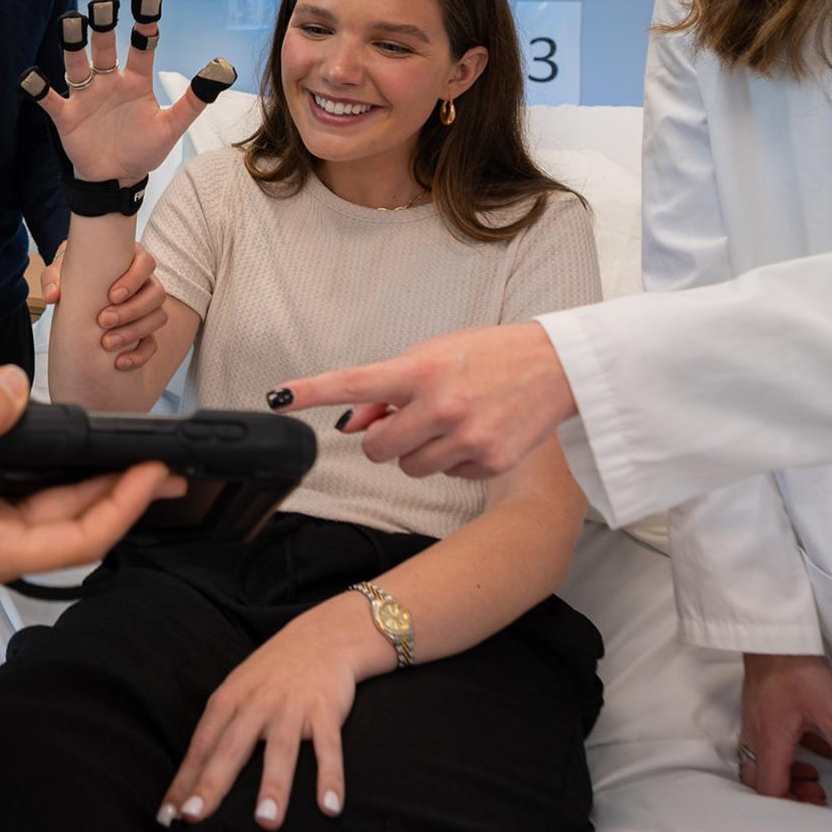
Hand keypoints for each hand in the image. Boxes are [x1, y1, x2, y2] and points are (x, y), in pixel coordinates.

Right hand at [0, 364, 182, 587]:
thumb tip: (15, 385)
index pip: (82, 537)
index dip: (126, 505)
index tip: (157, 472)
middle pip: (71, 524)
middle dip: (119, 493)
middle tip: (162, 462)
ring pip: (45, 509)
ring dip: (85, 483)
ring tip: (123, 454)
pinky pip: (15, 494)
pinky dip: (44, 473)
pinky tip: (54, 449)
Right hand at [22, 0, 233, 186]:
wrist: (117, 180)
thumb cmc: (144, 149)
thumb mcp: (172, 126)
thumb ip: (194, 99)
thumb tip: (224, 70)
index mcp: (136, 80)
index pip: (142, 45)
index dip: (145, 22)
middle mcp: (109, 80)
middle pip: (104, 46)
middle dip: (102, 26)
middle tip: (103, 6)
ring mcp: (86, 96)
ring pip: (76, 63)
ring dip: (72, 44)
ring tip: (69, 24)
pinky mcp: (66, 115)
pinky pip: (49, 98)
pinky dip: (39, 88)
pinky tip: (33, 78)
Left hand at [41, 240, 168, 370]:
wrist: (74, 293)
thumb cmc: (71, 274)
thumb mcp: (59, 272)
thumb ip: (53, 278)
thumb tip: (52, 296)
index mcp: (130, 260)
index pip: (146, 263)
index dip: (134, 279)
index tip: (112, 295)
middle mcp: (145, 282)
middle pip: (156, 293)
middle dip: (132, 310)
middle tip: (103, 320)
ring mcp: (148, 307)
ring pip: (158, 317)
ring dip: (135, 331)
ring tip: (108, 342)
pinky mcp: (146, 330)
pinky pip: (152, 343)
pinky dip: (139, 355)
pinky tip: (120, 362)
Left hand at [158, 595, 378, 830]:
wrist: (322, 635)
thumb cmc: (273, 673)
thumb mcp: (239, 691)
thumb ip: (221, 731)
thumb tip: (194, 780)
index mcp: (230, 699)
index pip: (201, 745)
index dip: (184, 780)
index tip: (167, 817)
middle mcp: (257, 702)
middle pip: (232, 747)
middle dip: (213, 783)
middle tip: (196, 818)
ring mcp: (292, 706)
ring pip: (281, 749)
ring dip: (273, 786)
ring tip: (266, 823)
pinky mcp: (325, 709)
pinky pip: (328, 747)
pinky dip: (330, 776)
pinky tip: (329, 807)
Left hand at [270, 322, 575, 479]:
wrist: (554, 366)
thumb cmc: (485, 355)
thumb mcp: (433, 355)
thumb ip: (391, 387)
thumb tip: (355, 422)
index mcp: (420, 369)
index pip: (354, 383)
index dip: (312, 392)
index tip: (278, 398)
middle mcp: (440, 405)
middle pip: (376, 448)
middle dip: (383, 439)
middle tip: (406, 420)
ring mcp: (466, 438)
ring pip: (409, 468)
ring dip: (417, 451)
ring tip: (449, 421)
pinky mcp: (490, 463)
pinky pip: (447, 476)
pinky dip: (454, 460)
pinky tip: (477, 432)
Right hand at [739, 653, 831, 806]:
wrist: (774, 636)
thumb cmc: (799, 673)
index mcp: (771, 742)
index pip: (770, 790)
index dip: (792, 804)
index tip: (818, 801)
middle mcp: (755, 736)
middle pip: (758, 780)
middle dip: (786, 793)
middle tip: (814, 791)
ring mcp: (752, 722)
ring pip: (759, 762)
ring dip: (786, 775)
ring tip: (815, 773)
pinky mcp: (756, 710)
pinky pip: (764, 743)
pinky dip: (786, 754)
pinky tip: (813, 745)